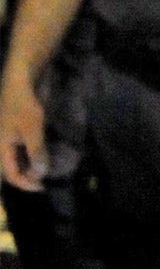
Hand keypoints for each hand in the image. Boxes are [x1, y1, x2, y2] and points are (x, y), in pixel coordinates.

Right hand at [1, 77, 46, 191]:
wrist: (19, 82)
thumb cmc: (24, 105)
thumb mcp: (32, 129)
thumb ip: (36, 151)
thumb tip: (40, 173)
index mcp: (0, 147)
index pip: (10, 174)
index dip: (26, 183)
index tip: (43, 186)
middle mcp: (1, 144)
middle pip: (11, 168)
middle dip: (27, 176)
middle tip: (45, 179)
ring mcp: (7, 137)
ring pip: (15, 159)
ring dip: (29, 166)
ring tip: (45, 169)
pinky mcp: (14, 130)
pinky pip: (19, 149)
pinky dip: (29, 155)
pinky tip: (41, 155)